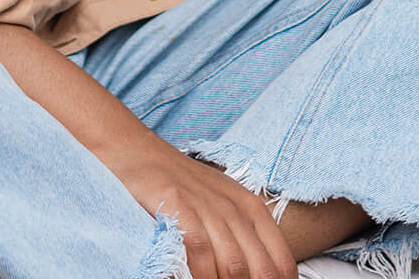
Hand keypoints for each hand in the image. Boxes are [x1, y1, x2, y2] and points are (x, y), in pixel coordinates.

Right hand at [105, 135, 298, 278]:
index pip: (282, 266)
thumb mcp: (221, 206)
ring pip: (233, 268)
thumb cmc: (180, 186)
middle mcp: (236, 208)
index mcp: (253, 209)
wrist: (136, 152)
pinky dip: (200, 276)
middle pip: (261, 271)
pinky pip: (200, 253)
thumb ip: (242, 239)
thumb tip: (255, 276)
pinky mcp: (180, 206)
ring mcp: (208, 206)